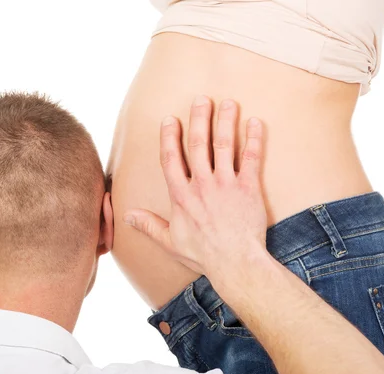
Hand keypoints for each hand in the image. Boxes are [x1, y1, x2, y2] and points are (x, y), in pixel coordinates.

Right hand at [123, 96, 268, 281]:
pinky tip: (255, 122)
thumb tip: (127, 215)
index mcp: (181, 196)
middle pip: (198, 144)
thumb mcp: (170, 241)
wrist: (236, 263)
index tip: (170, 119)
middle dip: (199, 119)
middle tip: (202, 99)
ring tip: (228, 102)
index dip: (169, 137)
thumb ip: (149, 225)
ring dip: (225, 121)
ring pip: (224, 145)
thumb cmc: (203, 254)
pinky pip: (251, 158)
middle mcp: (202, 185)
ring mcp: (226, 185)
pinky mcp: (248, 188)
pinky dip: (254, 139)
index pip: (171, 159)